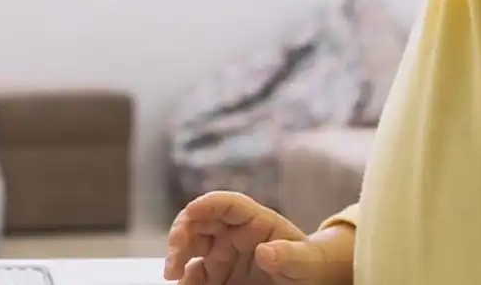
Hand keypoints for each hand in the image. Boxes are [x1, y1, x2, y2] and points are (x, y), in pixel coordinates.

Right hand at [163, 192, 351, 284]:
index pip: (226, 204)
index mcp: (253, 220)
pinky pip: (195, 273)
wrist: (307, 282)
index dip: (207, 204)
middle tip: (175, 257)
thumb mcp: (304, 261)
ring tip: (173, 275)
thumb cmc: (308, 265)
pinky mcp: (216, 274)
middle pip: (199, 222)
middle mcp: (231, 233)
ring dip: (177, 257)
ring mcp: (221, 254)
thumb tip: (266, 251)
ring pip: (190, 247)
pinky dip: (186, 278)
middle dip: (181, 233)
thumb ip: (288, 255)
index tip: (190, 212)